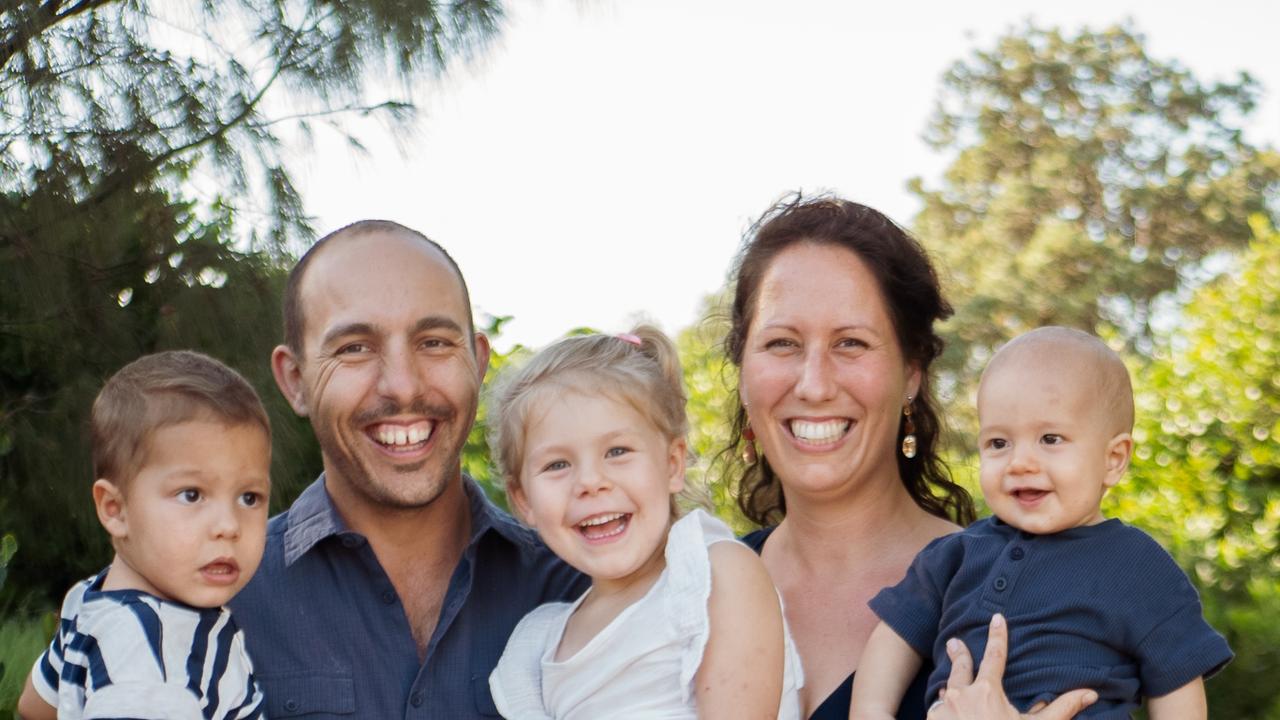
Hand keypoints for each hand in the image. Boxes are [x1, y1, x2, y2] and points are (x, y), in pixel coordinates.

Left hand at [925, 614, 1097, 719]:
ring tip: (951, 682)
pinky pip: (938, 708)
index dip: (997, 636)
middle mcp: (961, 695)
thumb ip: (1061, 709)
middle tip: (954, 642)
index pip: (994, 656)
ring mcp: (943, 709)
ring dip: (951, 685)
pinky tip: (946, 706)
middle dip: (959, 654)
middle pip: (961, 668)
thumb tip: (1089, 693)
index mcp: (987, 691)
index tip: (997, 617)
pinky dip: (944, 706)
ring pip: (948, 690)